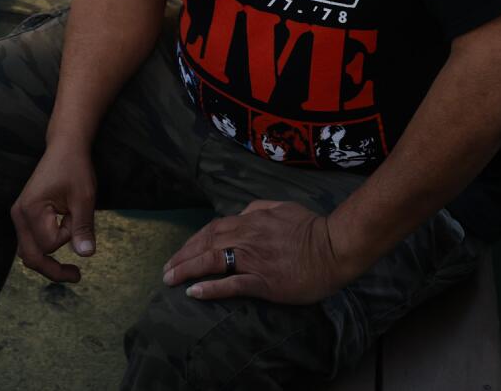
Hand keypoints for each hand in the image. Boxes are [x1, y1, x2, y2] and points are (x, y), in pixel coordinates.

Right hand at [11, 140, 97, 282]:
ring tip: (72, 266)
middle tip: (77, 277)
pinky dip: (47, 246)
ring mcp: (19, 216)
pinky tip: (63, 242)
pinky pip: (32, 241)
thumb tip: (86, 255)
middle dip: (53, 270)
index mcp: (30, 210)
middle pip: (30, 257)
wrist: (65, 147)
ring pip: (29, 252)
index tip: (78, 215)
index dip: (69, 236)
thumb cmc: (75, 168)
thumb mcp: (84, 197)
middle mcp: (18, 215)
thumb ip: (83, 227)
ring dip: (50, 258)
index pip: (48, 244)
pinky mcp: (25, 215)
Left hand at [163, 200, 351, 303]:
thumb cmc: (312, 229)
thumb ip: (259, 208)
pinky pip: (232, 284)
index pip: (213, 228)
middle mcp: (248, 237)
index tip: (180, 253)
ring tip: (170, 280)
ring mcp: (254, 259)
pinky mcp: (263, 281)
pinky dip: (211, 288)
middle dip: (182, 257)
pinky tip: (194, 292)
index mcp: (252, 219)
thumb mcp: (283, 207)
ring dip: (187, 270)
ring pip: (213, 261)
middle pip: (206, 244)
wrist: (334, 248)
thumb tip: (240, 213)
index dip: (193, 241)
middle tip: (166, 271)